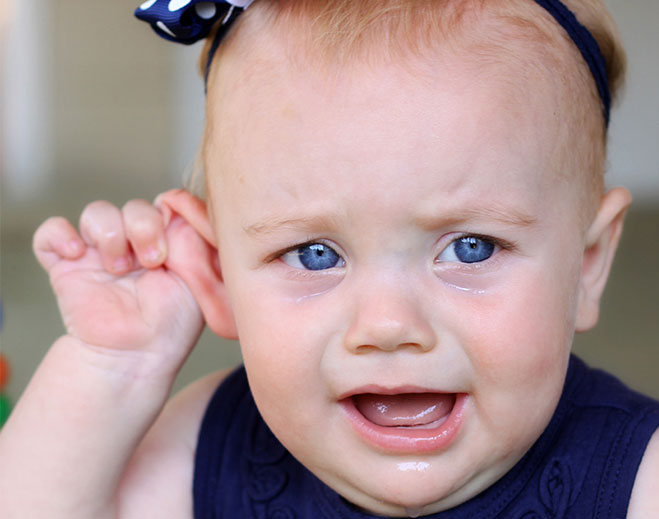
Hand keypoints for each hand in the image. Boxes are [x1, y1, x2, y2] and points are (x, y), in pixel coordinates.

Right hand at [32, 191, 209, 367]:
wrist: (138, 355)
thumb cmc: (174, 323)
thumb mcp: (201, 277)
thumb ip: (197, 239)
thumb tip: (184, 207)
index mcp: (166, 241)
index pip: (165, 205)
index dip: (170, 216)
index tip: (175, 247)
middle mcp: (133, 243)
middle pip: (134, 206)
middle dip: (144, 227)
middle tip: (153, 262)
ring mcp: (99, 252)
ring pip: (97, 212)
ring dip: (111, 233)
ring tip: (120, 268)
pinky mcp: (67, 265)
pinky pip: (50, 232)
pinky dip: (60, 234)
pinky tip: (77, 253)